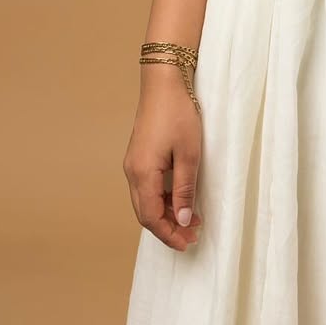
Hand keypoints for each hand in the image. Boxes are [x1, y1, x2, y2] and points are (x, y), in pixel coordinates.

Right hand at [123, 73, 203, 251]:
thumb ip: (185, 189)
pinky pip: (147, 187)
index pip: (151, 218)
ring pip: (146, 201)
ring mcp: (133, 163)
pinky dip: (162, 198)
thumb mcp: (189, 154)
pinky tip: (179, 198)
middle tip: (193, 235)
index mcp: (142, 174)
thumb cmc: (178, 114)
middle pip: (146, 213)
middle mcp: (132, 172)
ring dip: (166, 213)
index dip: (169, 234)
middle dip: (168, 228)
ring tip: (191, 219)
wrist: (164, 81)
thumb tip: (184, 220)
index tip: (188, 243)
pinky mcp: (139, 155)